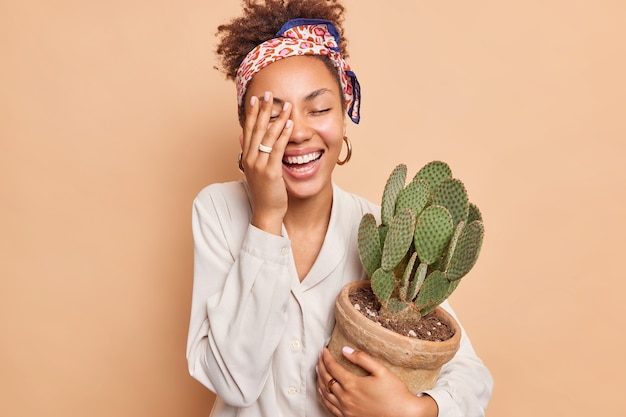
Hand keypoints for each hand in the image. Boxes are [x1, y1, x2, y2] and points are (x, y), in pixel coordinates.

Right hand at [240, 91, 292, 234]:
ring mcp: (259, 165)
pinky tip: (289, 124)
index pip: (248, 130)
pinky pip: (278, 149)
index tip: (255, 99)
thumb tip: (241, 136)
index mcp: (247, 157)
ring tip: (285, 104)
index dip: (251, 113)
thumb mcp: (254, 170)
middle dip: (263, 110)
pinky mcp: (270, 171)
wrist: (266, 212)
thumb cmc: (264, 192)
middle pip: (256, 129)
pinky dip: (283, 134)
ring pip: (267, 136)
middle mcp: (250, 158)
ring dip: (277, 118)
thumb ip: (250, 152)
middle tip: (268, 94)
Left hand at [316, 347, 438, 416]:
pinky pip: (330, 407)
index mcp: (353, 384)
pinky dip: (323, 397)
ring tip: (318, 371)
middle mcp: (346, 398)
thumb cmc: (395, 393)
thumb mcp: (381, 371)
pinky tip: (322, 392)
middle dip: (320, 366)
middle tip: (319, 358)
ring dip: (319, 380)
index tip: (323, 350)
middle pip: (326, 379)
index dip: (326, 358)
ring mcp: (346, 410)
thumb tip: (345, 350)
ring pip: (325, 393)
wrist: (404, 415)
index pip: (332, 368)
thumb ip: (362, 359)